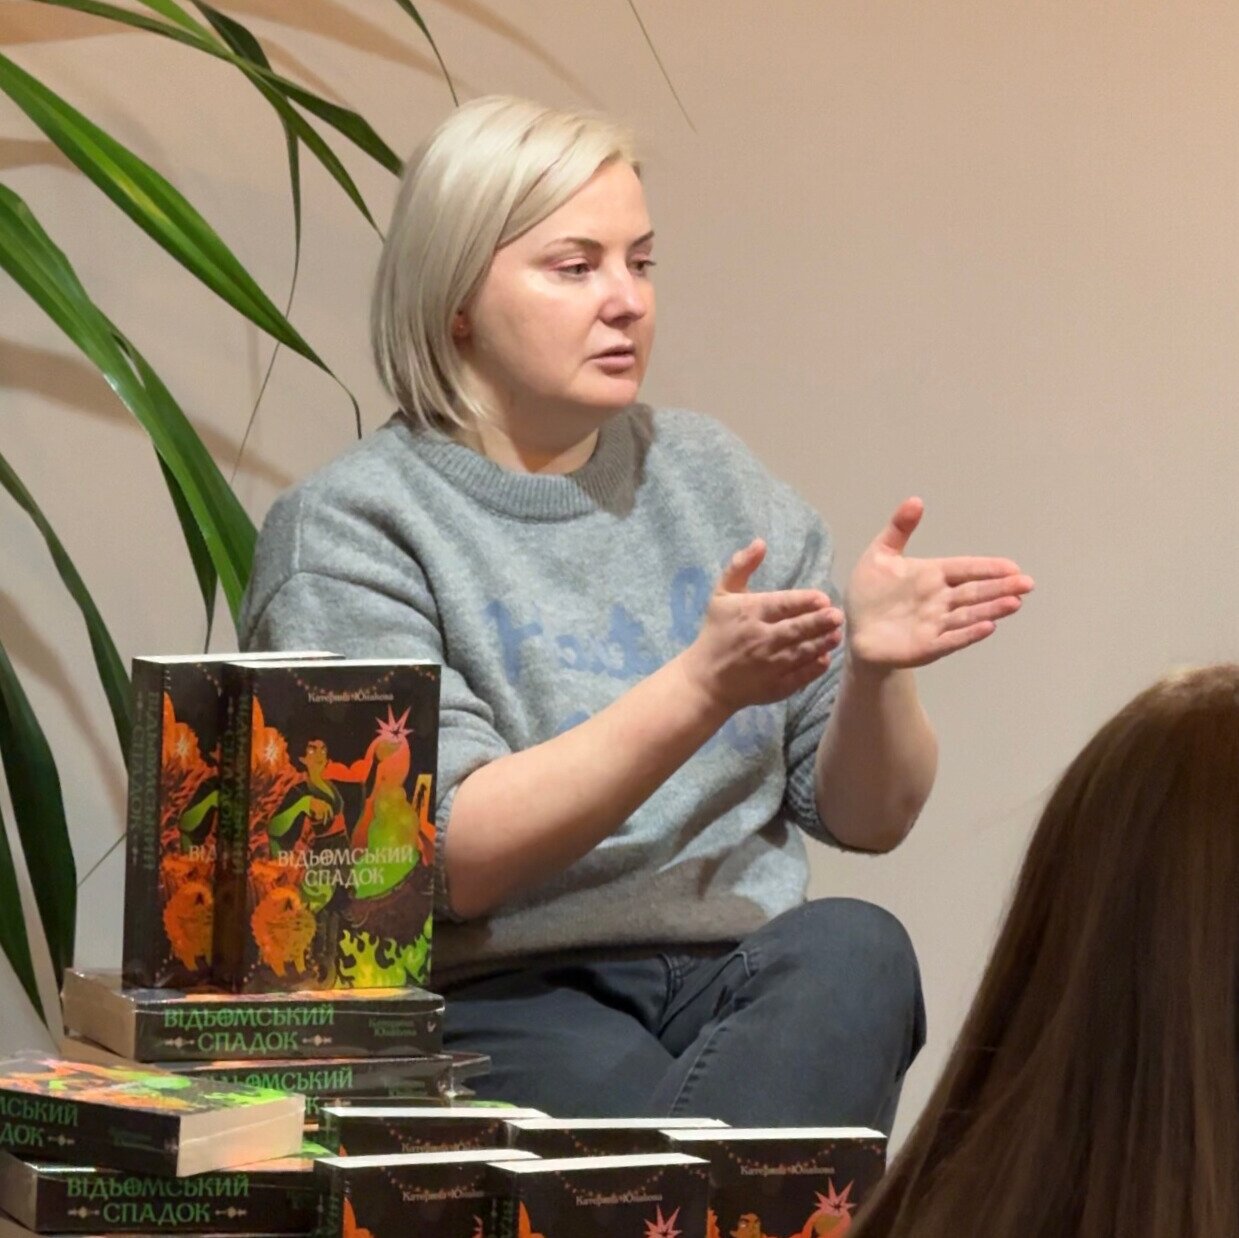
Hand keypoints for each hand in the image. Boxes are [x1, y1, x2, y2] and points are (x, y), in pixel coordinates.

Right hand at [680, 539, 844, 713]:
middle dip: (819, 623)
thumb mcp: (722, 595)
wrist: (704, 680)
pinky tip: (824, 659)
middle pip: (795, 629)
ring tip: (836, 635)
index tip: (823, 598)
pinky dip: (813, 668)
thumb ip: (740, 567)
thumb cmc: (715, 632)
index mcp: (749, 613)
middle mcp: (760, 639)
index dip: (805, 601)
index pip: (782, 605)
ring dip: (821, 643)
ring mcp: (767, 666)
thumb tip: (760, 542)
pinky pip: (798, 677)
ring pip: (800, 652)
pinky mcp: (773, 687)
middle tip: (838, 616)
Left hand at [845, 497, 1033, 669]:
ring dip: (991, 609)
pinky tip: (988, 627)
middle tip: (1027, 584)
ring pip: (968, 615)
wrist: (854, 630)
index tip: (1012, 567)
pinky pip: (950, 640)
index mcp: (932, 575)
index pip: (965, 569)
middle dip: (1000, 588)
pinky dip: (968, 634)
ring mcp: (935, 624)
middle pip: (974, 592)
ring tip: (1014, 603)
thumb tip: (916, 500)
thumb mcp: (880, 556)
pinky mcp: (926, 646)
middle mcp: (939, 600)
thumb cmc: (870, 593)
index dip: (988, 568)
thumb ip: (899, 529)